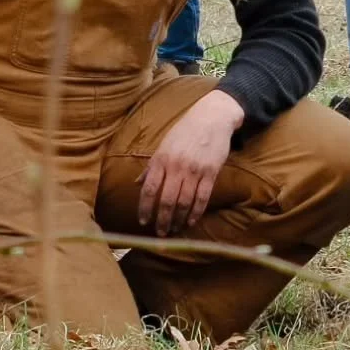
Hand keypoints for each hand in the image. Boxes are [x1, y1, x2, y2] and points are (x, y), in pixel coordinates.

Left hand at [139, 90, 244, 235]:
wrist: (212, 117)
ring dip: (178, 219)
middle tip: (160, 233)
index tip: (143, 221)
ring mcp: (195, 170)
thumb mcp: (164, 144)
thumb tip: (137, 183)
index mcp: (162, 159)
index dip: (145, 208)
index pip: (149, 189)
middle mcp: (177, 166)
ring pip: (184, 202)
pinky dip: (196, 212)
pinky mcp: (211, 172)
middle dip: (162, 220)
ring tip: (175, 229)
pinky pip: (202, 197)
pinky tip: (191, 221)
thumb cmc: (185, 130)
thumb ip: (151, 166)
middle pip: (167, 200)